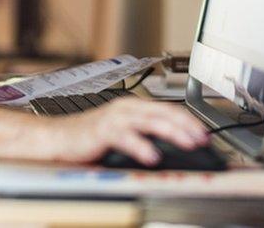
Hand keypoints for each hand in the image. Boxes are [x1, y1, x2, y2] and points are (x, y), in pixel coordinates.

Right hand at [45, 97, 208, 165]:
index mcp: (133, 108)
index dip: (189, 121)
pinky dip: (141, 146)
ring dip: (172, 132)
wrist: (58, 137)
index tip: (205, 135)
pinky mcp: (103, 131)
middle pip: (163, 113)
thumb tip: (172, 149)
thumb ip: (144, 136)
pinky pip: (126, 137)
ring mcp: (115, 118)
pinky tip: (153, 156)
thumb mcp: (122, 134)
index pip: (168, 109)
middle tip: (202, 139)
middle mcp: (126, 109)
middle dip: (187, 126)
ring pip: (150, 121)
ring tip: (188, 143)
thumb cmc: (90, 138)